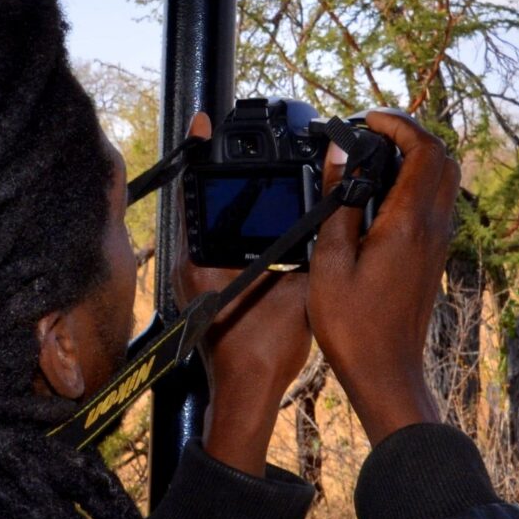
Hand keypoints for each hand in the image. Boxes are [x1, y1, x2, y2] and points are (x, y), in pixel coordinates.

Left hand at [174, 114, 312, 474]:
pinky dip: (226, 225)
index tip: (202, 123)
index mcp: (202, 260)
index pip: (193, 193)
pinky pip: (209, 245)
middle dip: (211, 170)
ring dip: (217, 197)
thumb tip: (330, 212)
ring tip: (238, 167)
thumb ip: (312, 248)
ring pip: (201, 225)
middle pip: (195, 203)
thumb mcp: (298, 290)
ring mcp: (191, 279)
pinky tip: (248, 214)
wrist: (247, 396)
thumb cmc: (263, 351)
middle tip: (225, 136)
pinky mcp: (202, 290)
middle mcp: (188, 266)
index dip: (198, 155)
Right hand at [305, 109, 456, 444]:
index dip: (399, 124)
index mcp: (409, 223)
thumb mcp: (330, 260)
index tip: (368, 119)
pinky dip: (415, 182)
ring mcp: (438, 242)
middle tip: (372, 132)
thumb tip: (338, 153)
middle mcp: (432, 227)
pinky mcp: (433, 255)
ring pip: (444, 178)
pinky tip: (378, 195)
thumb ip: (337, 201)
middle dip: (411, 133)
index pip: (423, 150)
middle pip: (443, 157)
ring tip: (372, 157)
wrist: (387, 371)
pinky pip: (435, 202)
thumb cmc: (354, 326)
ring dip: (416, 156)